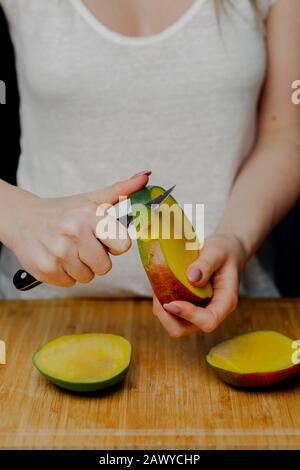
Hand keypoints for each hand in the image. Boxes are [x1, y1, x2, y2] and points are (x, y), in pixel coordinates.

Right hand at [1, 172, 149, 286]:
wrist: (23, 219)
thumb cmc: (63, 211)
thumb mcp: (91, 199)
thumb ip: (121, 190)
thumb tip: (146, 176)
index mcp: (90, 215)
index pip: (123, 245)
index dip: (114, 244)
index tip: (103, 238)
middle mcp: (75, 232)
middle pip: (105, 266)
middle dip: (96, 259)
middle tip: (82, 245)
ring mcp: (59, 252)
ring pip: (88, 277)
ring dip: (80, 267)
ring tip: (68, 250)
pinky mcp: (46, 269)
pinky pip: (70, 283)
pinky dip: (65, 274)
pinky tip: (57, 258)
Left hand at [152, 233, 246, 337]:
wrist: (225, 252)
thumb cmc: (224, 252)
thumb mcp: (217, 251)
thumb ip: (206, 263)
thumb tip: (191, 278)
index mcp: (225, 303)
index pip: (208, 321)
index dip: (188, 315)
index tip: (171, 302)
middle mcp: (211, 312)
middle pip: (185, 329)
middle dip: (166, 317)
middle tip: (157, 294)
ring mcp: (198, 312)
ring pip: (174, 324)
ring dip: (161, 311)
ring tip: (157, 287)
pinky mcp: (188, 306)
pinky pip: (171, 314)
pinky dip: (161, 304)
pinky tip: (159, 285)